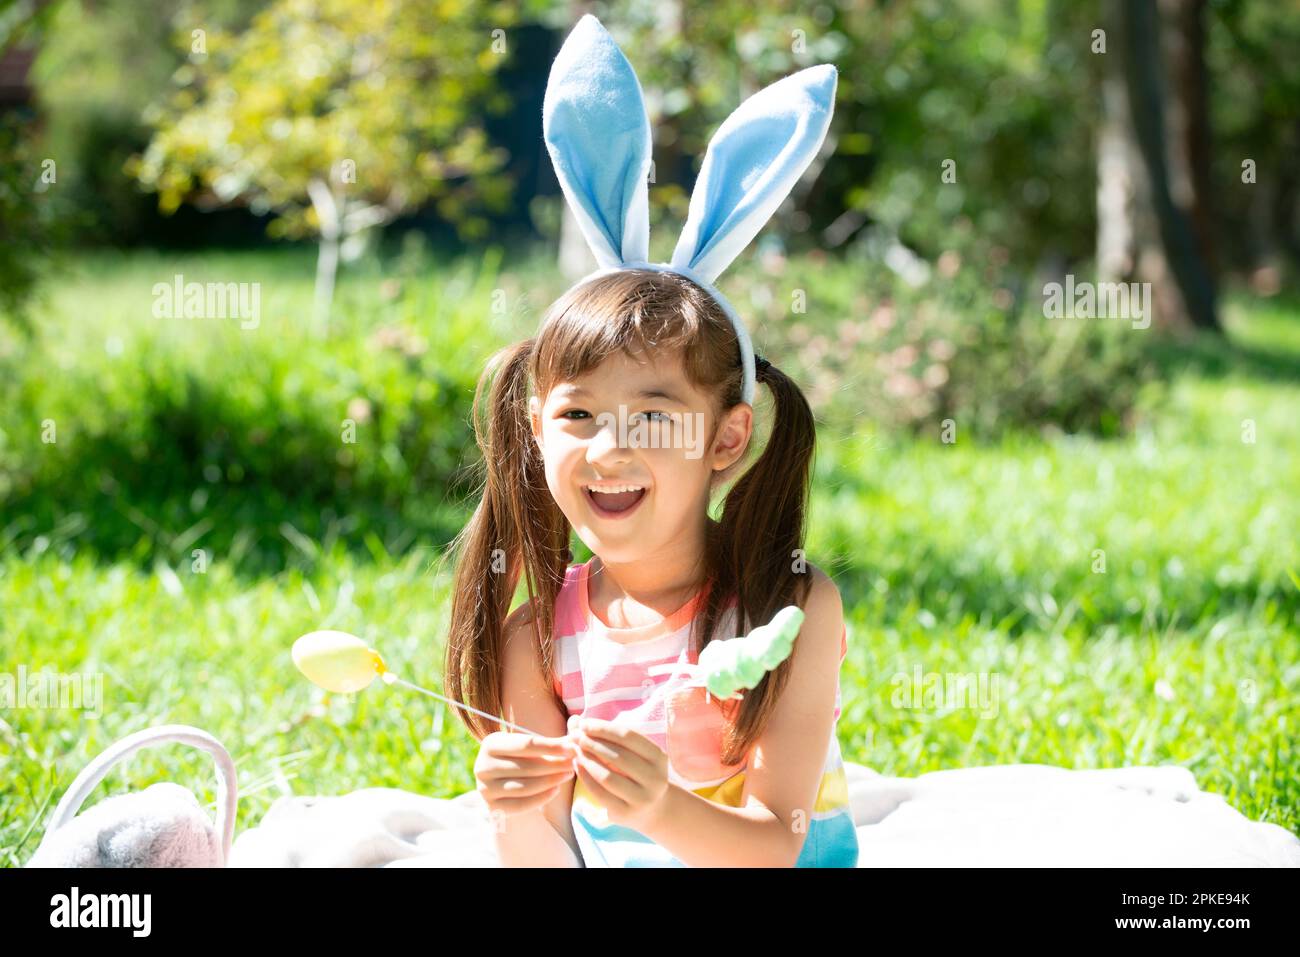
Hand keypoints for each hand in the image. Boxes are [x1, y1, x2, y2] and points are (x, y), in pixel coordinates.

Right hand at [474, 731, 578, 817]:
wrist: (505, 788)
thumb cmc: (524, 761)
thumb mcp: (533, 748)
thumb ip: (554, 740)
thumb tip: (578, 728)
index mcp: (491, 743)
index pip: (526, 744)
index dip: (552, 746)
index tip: (573, 748)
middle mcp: (482, 766)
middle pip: (527, 766)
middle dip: (555, 764)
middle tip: (574, 763)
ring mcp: (485, 789)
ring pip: (525, 786)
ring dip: (551, 780)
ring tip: (568, 774)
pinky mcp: (492, 808)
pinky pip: (521, 805)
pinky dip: (542, 798)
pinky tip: (556, 790)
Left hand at [568, 715, 669, 833]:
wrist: (652, 808)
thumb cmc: (636, 771)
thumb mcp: (630, 752)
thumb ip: (605, 735)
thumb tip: (574, 720)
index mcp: (659, 757)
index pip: (628, 736)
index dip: (604, 728)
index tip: (584, 723)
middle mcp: (655, 778)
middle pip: (618, 756)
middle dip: (593, 743)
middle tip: (575, 736)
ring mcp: (642, 798)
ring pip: (608, 776)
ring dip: (588, 760)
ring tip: (575, 750)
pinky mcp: (626, 813)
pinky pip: (600, 794)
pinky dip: (586, 778)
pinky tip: (577, 766)